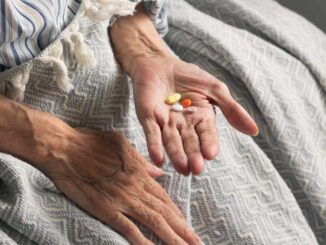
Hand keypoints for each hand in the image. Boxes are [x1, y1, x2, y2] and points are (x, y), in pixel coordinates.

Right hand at [39, 129, 200, 244]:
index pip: (164, 198)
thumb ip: (141, 160)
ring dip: (172, 238)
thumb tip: (158, 172)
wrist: (65, 147)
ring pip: (154, 221)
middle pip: (165, 212)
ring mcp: (122, 199)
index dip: (178, 215)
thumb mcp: (122, 145)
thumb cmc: (91, 142)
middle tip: (198, 244)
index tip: (189, 227)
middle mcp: (136, 188)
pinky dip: (143, 240)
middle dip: (183, 231)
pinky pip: (128, 228)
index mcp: (140, 172)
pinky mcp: (105, 208)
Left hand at [131, 55, 257, 175]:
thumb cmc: (189, 76)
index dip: (208, 143)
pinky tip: (157, 158)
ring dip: (176, 155)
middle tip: (196, 169)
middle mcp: (183, 124)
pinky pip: (152, 133)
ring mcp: (165, 122)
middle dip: (193, 155)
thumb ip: (232, 109)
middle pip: (189, 142)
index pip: (207, 133)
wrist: (160, 62)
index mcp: (201, 118)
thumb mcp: (215, 89)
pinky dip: (154, 145)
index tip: (210, 154)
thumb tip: (255, 131)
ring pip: (171, 141)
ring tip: (182, 168)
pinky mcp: (147, 118)